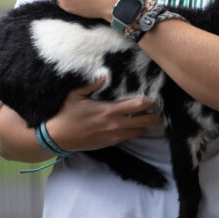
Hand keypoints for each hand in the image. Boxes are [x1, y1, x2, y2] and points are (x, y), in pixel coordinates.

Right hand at [45, 78, 162, 151]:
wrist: (57, 138)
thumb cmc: (65, 114)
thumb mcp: (75, 95)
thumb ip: (92, 84)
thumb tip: (104, 73)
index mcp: (108, 110)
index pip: (136, 105)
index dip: (148, 101)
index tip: (155, 96)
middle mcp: (114, 124)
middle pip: (142, 122)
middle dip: (154, 117)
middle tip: (161, 112)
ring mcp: (112, 136)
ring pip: (137, 132)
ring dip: (145, 126)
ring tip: (153, 121)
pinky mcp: (109, 143)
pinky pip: (127, 138)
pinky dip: (134, 133)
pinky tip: (137, 128)